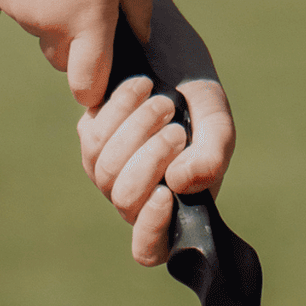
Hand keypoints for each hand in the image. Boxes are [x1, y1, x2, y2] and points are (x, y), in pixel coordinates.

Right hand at [0, 0, 149, 107]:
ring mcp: (23, 13)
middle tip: (87, 2)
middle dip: (76, 46)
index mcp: (89, 17)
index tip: (99, 84)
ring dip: (54, 17)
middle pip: (64, 60)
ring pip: (43, 33)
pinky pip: (25, 12)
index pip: (87, 83)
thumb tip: (140, 36)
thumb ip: (135, 5)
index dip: (94, 91)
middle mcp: (53, 24)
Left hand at [79, 75, 235, 264]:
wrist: (171, 56)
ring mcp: (108, 170)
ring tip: (163, 102)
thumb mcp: (215, 124)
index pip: (149, 248)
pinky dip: (119, 108)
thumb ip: (212, 156)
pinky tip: (141, 87)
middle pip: (125, 198)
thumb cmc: (199, 102)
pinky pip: (93, 135)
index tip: (166, 194)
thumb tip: (179, 184)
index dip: (151, 229)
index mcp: (173, 207)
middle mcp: (136, 196)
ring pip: (105, 167)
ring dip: (137, 128)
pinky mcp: (90, 140)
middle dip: (152, 158)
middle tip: (177, 127)